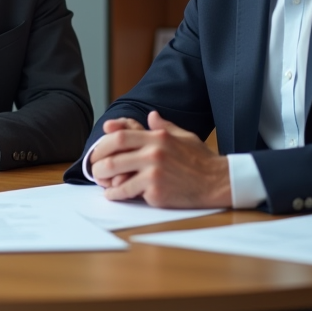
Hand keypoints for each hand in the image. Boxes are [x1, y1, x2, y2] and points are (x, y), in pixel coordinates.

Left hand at [87, 111, 230, 208]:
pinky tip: (112, 195)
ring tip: (99, 181)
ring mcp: (154, 173)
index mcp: (158, 138)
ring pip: (117, 174)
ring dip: (103, 179)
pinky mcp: (156, 191)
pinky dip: (116, 194)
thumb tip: (151, 115)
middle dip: (98, 161)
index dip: (104, 142)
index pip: (121, 135)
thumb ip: (164, 126)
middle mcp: (153, 153)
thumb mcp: (183, 136)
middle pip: (114, 154)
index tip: (97, 150)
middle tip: (93, 168)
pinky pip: (128, 192)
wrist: (218, 182)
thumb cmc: (201, 160)